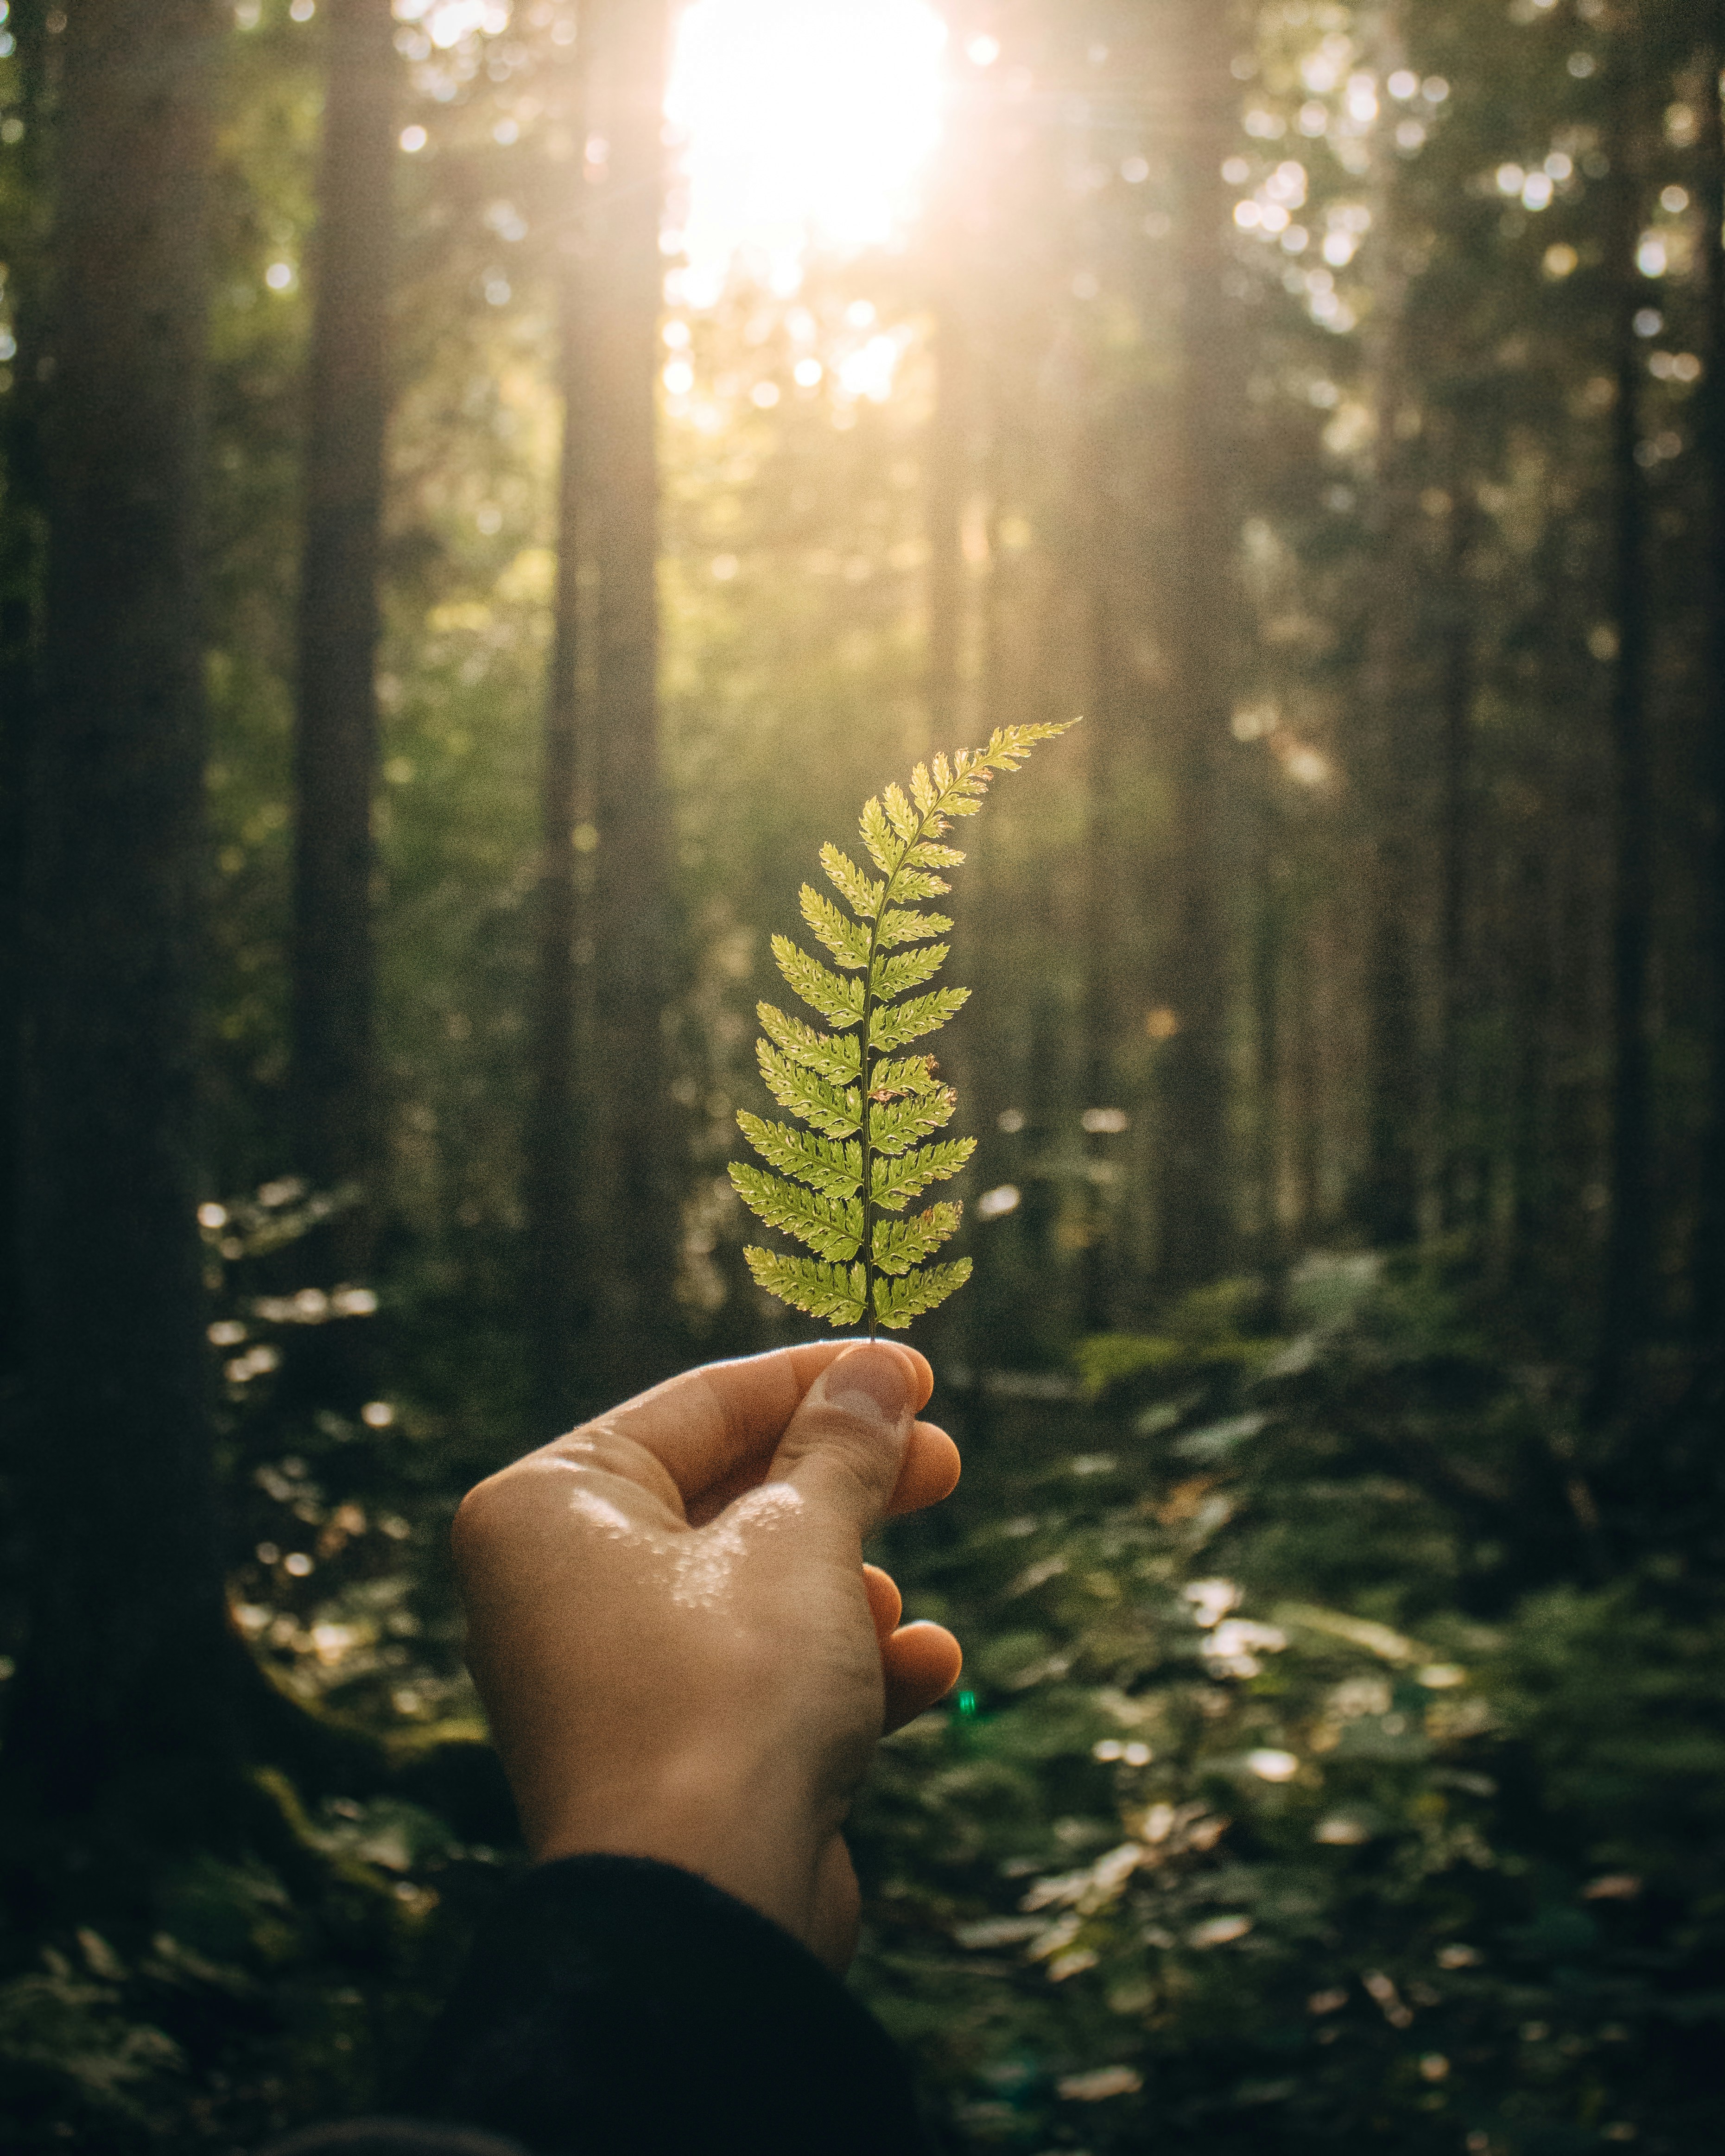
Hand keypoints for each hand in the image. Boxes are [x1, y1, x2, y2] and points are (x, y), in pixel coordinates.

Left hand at [451, 1341, 963, 1969]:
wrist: (699, 1913)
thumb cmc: (724, 1695)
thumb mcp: (799, 1540)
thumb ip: (841, 1446)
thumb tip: (877, 1370)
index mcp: (552, 1507)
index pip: (701, 1404)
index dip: (818, 1380)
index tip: (912, 1370)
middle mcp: (561, 1585)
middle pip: (731, 1493)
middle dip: (848, 1485)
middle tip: (942, 1464)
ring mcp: (612, 1676)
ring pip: (756, 1591)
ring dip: (849, 1590)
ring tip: (904, 1608)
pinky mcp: (669, 1755)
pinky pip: (761, 1678)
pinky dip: (842, 1668)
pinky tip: (923, 1669)